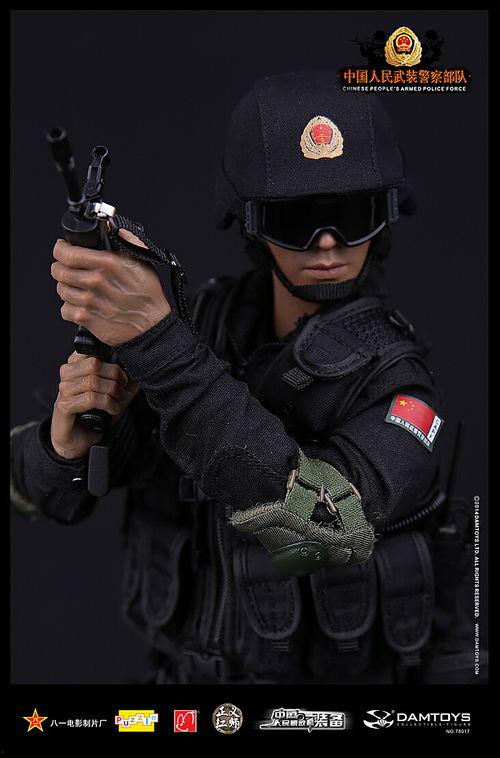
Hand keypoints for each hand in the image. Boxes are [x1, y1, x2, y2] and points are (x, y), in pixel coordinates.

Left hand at [51, 229, 171, 345]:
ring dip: (66, 288)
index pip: (68, 253)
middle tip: (67, 269)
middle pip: (59, 271)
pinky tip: (81, 305)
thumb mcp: (143, 261)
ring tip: (76, 288)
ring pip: (61, 289)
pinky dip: (69, 308)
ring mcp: (89, 301)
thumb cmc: (148, 295)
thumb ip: (128, 240)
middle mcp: (96, 281)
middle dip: (60, 268)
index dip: (60, 250)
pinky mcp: (87, 318)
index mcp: (108, 263)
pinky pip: (64, 310)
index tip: (62, 249)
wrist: (152, 326)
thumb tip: (115, 227)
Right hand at [51, 350, 139, 458]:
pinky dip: (107, 404)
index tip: (122, 377)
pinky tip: (111, 410)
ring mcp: (63, 390)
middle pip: (95, 364)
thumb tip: (137, 371)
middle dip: (115, 378)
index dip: (112, 362)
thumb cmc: (94, 414)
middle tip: (123, 391)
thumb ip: (123, 381)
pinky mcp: (64, 406)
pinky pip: (90, 399)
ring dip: (112, 393)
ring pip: (93, 382)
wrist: (79, 439)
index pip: (92, 350)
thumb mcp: (113, 394)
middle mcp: (67, 374)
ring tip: (118, 402)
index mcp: (76, 365)